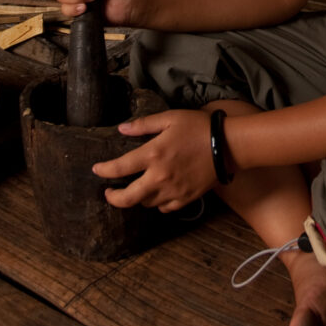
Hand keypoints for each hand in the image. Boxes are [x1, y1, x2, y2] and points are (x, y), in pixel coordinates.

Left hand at [93, 110, 216, 211]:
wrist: (228, 145)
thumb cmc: (199, 127)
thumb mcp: (170, 118)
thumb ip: (144, 124)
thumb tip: (121, 128)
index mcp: (153, 154)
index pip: (119, 168)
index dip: (104, 170)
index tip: (96, 170)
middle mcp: (159, 177)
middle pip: (127, 198)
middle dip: (113, 198)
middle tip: (108, 193)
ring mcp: (173, 190)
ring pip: (145, 203)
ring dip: (137, 198)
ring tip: (135, 189)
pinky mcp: (186, 198)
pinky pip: (165, 208)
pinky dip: (157, 203)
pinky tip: (157, 194)